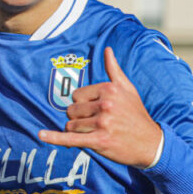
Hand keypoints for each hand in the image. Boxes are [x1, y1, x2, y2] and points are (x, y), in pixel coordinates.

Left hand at [39, 47, 162, 167]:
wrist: (151, 143)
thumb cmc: (136, 115)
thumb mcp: (128, 89)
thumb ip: (114, 70)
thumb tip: (107, 49)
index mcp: (109, 89)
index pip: (76, 95)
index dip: (82, 105)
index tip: (95, 110)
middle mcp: (105, 104)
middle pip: (71, 110)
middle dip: (78, 118)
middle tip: (96, 124)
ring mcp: (102, 123)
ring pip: (71, 125)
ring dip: (78, 131)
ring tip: (95, 133)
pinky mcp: (99, 141)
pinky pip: (70, 138)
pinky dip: (54, 138)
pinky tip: (41, 135)